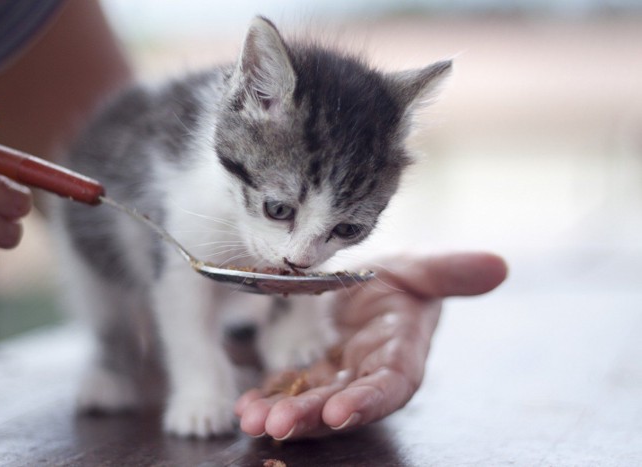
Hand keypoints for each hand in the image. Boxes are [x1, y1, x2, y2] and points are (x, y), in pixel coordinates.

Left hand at [235, 252, 507, 439]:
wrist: (369, 282)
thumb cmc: (400, 279)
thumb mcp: (420, 268)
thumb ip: (450, 272)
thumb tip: (498, 266)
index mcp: (400, 353)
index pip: (390, 384)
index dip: (367, 401)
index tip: (339, 412)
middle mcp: (367, 374)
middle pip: (342, 402)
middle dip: (311, 416)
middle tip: (277, 423)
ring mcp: (335, 376)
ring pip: (310, 401)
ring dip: (284, 413)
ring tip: (253, 418)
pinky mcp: (308, 371)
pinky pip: (287, 388)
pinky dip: (267, 397)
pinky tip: (245, 405)